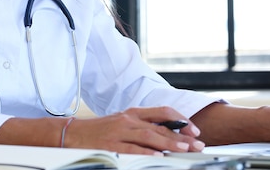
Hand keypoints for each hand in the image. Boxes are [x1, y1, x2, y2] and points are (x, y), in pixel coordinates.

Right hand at [62, 106, 204, 154]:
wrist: (73, 133)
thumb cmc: (100, 130)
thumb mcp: (123, 122)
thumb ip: (143, 126)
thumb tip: (168, 135)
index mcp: (133, 113)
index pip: (162, 112)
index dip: (180, 120)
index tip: (194, 130)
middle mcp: (128, 120)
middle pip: (160, 126)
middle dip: (181, 136)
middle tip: (197, 144)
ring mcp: (119, 132)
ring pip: (148, 136)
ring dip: (168, 143)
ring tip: (183, 149)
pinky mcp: (110, 145)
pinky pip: (131, 149)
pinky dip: (145, 153)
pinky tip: (157, 156)